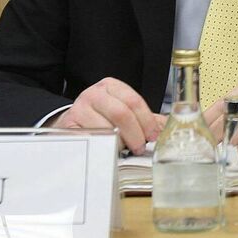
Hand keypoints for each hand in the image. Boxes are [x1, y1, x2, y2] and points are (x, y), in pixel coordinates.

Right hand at [50, 77, 164, 154]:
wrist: (73, 123)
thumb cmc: (102, 117)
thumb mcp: (123, 111)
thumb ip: (145, 118)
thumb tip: (167, 129)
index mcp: (111, 86)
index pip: (133, 101)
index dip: (146, 121)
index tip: (153, 136)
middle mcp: (94, 94)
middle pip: (121, 114)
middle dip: (135, 134)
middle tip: (139, 148)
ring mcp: (79, 109)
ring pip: (106, 129)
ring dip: (119, 144)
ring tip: (123, 149)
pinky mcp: (69, 126)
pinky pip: (92, 140)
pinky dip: (103, 148)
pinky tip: (108, 151)